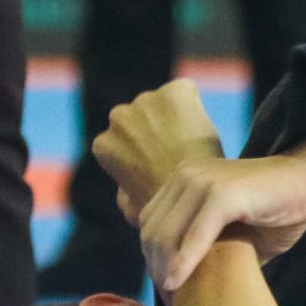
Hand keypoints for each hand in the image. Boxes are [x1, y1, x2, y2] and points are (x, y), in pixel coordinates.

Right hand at [93, 79, 224, 210]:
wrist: (196, 197)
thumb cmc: (166, 213)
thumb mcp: (132, 209)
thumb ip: (124, 192)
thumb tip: (124, 187)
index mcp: (103, 144)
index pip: (125, 140)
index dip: (146, 152)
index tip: (163, 165)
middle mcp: (119, 117)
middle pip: (141, 118)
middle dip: (156, 130)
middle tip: (180, 153)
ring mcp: (146, 102)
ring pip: (162, 104)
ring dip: (174, 117)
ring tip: (194, 143)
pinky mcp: (174, 92)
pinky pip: (184, 92)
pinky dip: (193, 105)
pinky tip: (202, 128)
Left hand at [130, 137, 305, 291]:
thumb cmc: (278, 208)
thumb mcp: (233, 228)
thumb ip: (209, 244)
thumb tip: (192, 280)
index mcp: (184, 179)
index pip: (150, 222)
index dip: (151, 258)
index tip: (166, 286)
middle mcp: (187, 175)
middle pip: (153, 229)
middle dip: (155, 268)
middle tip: (168, 299)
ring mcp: (204, 181)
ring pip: (168, 233)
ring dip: (166, 269)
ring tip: (174, 296)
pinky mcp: (225, 194)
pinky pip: (196, 233)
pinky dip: (185, 261)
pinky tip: (180, 284)